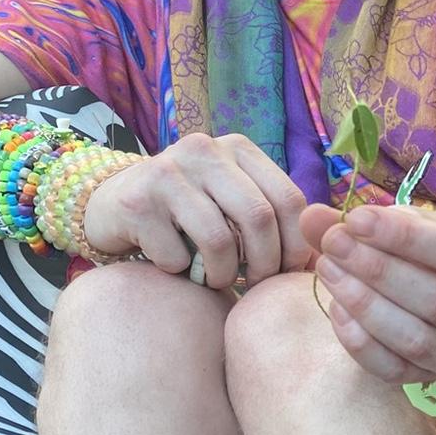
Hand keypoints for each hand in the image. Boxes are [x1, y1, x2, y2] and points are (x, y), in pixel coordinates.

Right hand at [82, 132, 309, 287]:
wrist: (112, 204)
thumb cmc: (187, 213)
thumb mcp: (231, 200)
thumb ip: (271, 215)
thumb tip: (322, 255)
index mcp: (238, 148)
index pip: (290, 199)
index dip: (296, 245)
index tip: (287, 273)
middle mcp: (204, 150)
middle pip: (259, 218)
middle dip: (264, 265)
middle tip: (253, 286)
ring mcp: (167, 171)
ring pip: (220, 240)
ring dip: (221, 274)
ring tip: (214, 279)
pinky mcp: (137, 201)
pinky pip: (177, 256)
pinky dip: (181, 273)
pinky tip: (173, 266)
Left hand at [302, 203, 435, 383]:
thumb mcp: (415, 225)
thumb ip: (365, 222)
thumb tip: (311, 217)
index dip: (406, 238)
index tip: (357, 218)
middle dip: (380, 270)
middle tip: (334, 243)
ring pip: (417, 340)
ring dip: (366, 304)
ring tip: (329, 270)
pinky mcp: (434, 380)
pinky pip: (393, 370)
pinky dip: (360, 341)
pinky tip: (337, 308)